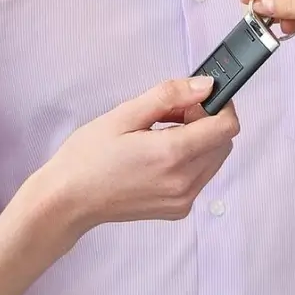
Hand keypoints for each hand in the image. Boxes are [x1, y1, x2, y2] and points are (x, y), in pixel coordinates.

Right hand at [27, 76, 240, 232]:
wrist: (67, 201)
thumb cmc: (87, 157)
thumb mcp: (124, 114)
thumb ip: (170, 96)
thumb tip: (205, 85)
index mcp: (172, 154)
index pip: (227, 126)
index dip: (220, 105)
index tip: (201, 96)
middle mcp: (183, 181)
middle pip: (223, 141)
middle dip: (206, 121)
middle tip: (171, 114)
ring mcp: (182, 199)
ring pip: (214, 159)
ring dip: (199, 141)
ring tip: (161, 134)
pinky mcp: (178, 209)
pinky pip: (201, 177)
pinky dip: (190, 160)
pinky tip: (160, 155)